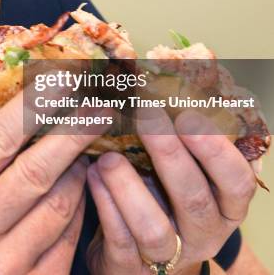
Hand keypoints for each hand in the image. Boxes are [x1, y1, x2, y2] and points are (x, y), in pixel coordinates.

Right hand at [0, 91, 105, 274]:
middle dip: (74, 132)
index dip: (35, 105)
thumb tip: (36, 106)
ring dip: (79, 170)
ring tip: (86, 149)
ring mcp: (4, 265)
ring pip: (61, 204)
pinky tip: (80, 189)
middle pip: (36, 171)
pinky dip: (80, 206)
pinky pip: (70, 236)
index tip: (66, 79)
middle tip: (101, 106)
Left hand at [86, 110, 256, 274]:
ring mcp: (167, 256)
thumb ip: (181, 135)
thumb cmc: (159, 198)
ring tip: (107, 156)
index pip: (236, 180)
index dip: (215, 148)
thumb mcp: (178, 171)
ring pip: (153, 227)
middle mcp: (203, 234)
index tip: (188, 114)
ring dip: (128, 186)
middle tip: (146, 115)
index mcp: (223, 206)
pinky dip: (104, 203)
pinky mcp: (129, 268)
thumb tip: (170, 71)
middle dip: (170, 154)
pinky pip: (119, 239)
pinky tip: (90, 174)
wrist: (133, 256)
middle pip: (194, 199)